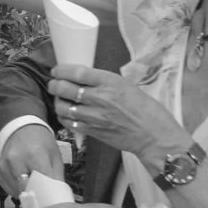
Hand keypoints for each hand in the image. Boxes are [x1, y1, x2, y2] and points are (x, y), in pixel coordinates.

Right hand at [0, 123, 65, 196]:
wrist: (22, 130)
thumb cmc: (40, 142)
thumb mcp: (55, 156)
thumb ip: (56, 178)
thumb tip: (57, 197)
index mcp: (34, 154)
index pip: (40, 183)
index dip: (48, 193)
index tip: (52, 198)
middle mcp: (15, 160)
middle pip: (27, 189)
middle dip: (37, 194)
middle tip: (44, 193)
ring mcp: (4, 166)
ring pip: (17, 192)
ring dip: (27, 192)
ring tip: (33, 183)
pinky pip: (9, 189)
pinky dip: (18, 190)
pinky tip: (23, 181)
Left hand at [49, 66, 171, 165]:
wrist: (154, 136)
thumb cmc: (147, 110)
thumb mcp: (128, 87)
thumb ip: (106, 83)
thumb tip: (86, 80)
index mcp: (111, 82)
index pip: (78, 72)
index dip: (62, 70)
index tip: (57, 70)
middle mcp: (100, 98)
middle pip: (65, 88)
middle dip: (54, 85)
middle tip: (54, 84)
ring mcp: (94, 116)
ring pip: (63, 107)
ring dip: (57, 101)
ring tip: (59, 99)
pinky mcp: (92, 131)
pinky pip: (69, 123)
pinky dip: (64, 117)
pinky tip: (66, 114)